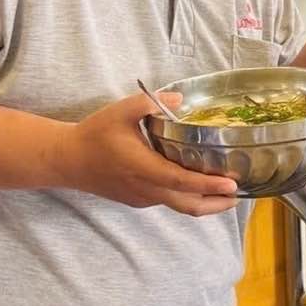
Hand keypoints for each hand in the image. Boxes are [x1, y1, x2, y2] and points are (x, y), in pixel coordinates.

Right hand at [55, 92, 239, 216]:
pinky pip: (167, 201)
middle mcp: (146, 188)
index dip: (208, 185)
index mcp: (144, 168)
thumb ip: (149, 103)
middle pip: (188, 205)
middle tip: (238, 195)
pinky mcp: (138, 199)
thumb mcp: (120, 111)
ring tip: (226, 194)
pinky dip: (187, 197)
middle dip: (216, 203)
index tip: (231, 185)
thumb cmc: (94, 135)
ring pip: (179, 206)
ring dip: (204, 202)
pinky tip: (197, 186)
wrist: (66, 160)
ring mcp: (142, 197)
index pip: (182, 181)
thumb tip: (178, 99)